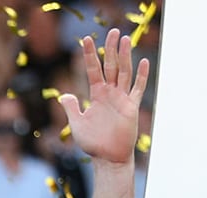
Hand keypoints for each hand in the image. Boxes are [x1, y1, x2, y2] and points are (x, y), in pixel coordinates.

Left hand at [57, 29, 148, 167]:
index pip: (92, 69)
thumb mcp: (77, 124)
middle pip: (110, 65)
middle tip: (113, 31)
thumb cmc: (93, 143)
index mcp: (96, 94)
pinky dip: (141, 75)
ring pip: (124, 72)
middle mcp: (110, 93)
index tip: (86, 39)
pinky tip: (143, 61)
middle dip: (111, 49)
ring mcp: (122, 98)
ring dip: (125, 56)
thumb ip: (72, 108)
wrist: (108, 158)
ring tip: (125, 39)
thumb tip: (64, 95)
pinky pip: (137, 88)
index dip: (89, 55)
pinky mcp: (132, 107)